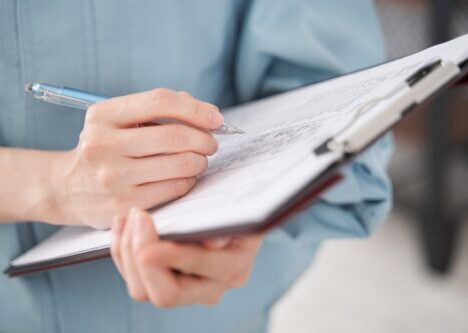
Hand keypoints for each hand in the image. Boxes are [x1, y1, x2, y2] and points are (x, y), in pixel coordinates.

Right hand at [44, 89, 221, 227]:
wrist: (68, 188)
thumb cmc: (106, 148)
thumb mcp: (118, 120)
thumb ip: (158, 109)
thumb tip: (207, 113)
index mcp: (103, 115)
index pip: (160, 102)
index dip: (195, 109)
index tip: (216, 118)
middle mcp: (103, 145)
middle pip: (174, 136)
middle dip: (204, 139)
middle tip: (211, 143)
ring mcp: (113, 178)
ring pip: (179, 164)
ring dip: (200, 160)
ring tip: (199, 159)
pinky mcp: (124, 204)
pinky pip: (174, 188)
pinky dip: (189, 180)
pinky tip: (186, 176)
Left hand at [111, 207, 262, 307]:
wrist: (234, 208)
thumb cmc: (235, 203)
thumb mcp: (237, 205)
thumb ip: (226, 223)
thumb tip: (213, 243)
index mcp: (233, 267)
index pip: (197, 273)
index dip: (170, 257)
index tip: (148, 235)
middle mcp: (211, 287)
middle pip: (165, 294)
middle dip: (141, 255)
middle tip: (137, 216)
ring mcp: (186, 290)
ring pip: (142, 290)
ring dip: (128, 252)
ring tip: (129, 216)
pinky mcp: (165, 282)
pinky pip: (134, 279)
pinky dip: (122, 252)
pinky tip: (122, 225)